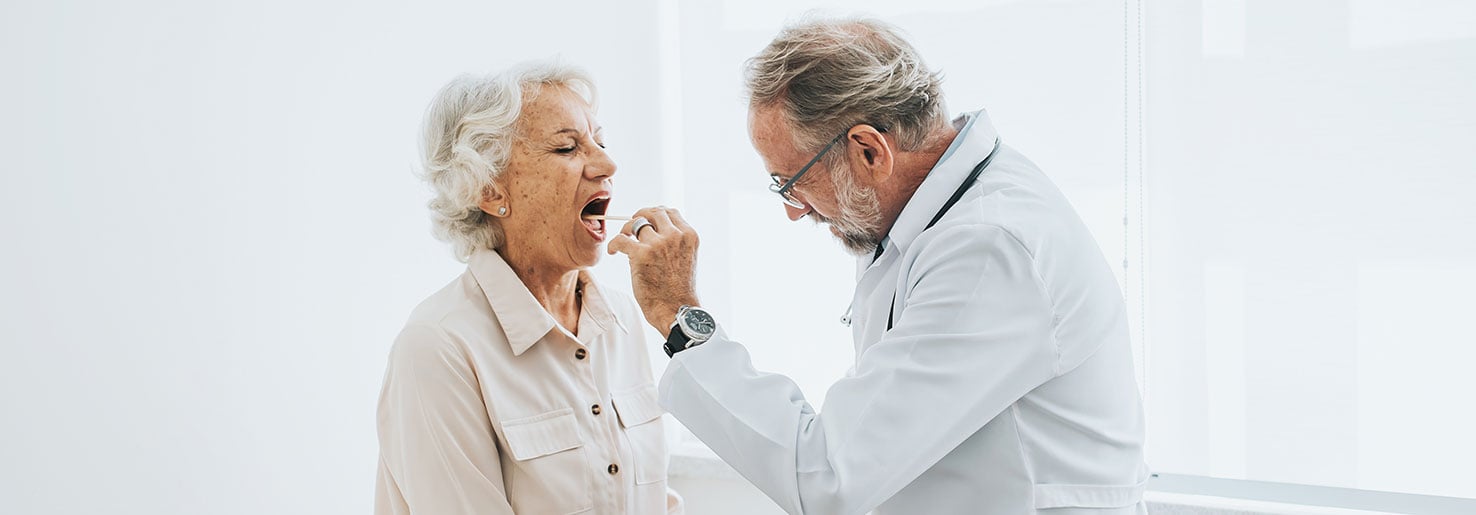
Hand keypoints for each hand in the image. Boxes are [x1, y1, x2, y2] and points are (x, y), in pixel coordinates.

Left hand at [607, 207, 700, 335]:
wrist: (677, 311)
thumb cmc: (680, 291)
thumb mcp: (687, 258)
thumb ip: (676, 243)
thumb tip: (655, 232)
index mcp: (689, 235)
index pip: (670, 212)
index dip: (655, 214)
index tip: (647, 220)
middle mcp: (675, 235)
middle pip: (653, 212)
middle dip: (639, 216)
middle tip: (631, 227)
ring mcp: (658, 243)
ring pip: (636, 224)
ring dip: (626, 230)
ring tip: (623, 241)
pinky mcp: (641, 254)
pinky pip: (621, 239)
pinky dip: (614, 244)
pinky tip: (613, 251)